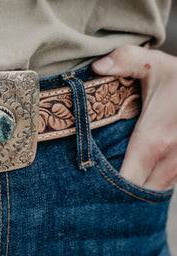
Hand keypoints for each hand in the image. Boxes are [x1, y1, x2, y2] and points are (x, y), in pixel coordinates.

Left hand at [92, 45, 176, 191]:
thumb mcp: (154, 64)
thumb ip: (125, 60)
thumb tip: (97, 66)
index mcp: (154, 140)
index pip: (127, 180)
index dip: (106, 188)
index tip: (87, 186)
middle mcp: (169, 160)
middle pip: (137, 194)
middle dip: (115, 195)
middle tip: (91, 189)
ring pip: (153, 193)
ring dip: (133, 192)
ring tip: (107, 188)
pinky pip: (163, 185)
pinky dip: (147, 185)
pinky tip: (132, 179)